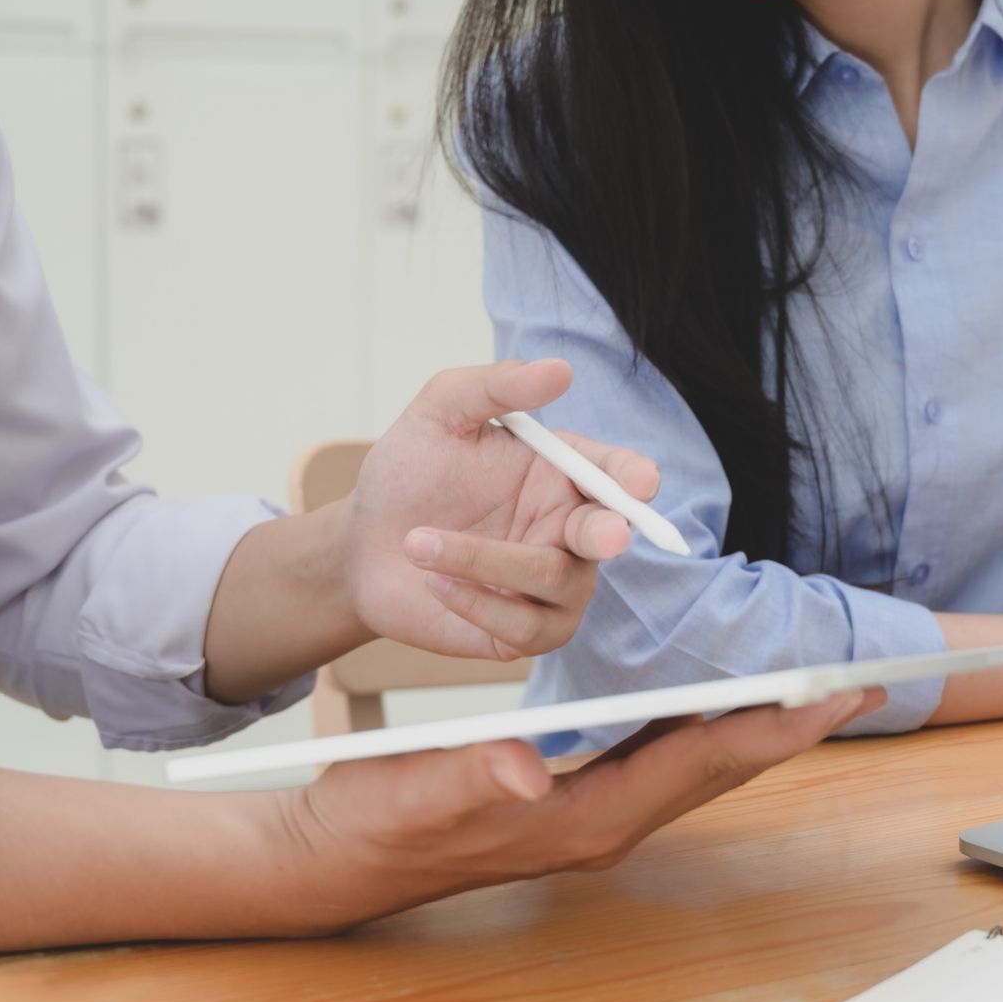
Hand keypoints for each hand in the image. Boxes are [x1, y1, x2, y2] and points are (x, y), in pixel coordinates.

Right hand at [264, 688, 884, 931]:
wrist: (340, 858)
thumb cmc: (378, 822)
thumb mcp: (416, 793)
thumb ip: (474, 779)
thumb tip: (527, 771)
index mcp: (582, 818)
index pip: (698, 763)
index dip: (772, 726)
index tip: (834, 694)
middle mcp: (604, 821)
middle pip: (718, 766)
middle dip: (792, 724)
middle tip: (859, 681)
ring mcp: (595, 815)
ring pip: (698, 765)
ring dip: (758, 725)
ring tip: (813, 687)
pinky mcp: (579, 801)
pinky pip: (665, 760)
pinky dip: (707, 727)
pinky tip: (719, 700)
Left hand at [345, 358, 659, 659]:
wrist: (362, 546)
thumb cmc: (408, 475)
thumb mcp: (440, 413)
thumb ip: (495, 387)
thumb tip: (559, 370)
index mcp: (562, 474)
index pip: (616, 474)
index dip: (634, 478)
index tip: (640, 481)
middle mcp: (568, 530)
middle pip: (609, 535)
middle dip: (609, 534)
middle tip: (606, 536)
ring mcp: (551, 586)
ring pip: (555, 582)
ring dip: (487, 562)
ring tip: (418, 542)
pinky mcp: (523, 631)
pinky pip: (525, 627)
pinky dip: (477, 603)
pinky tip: (434, 581)